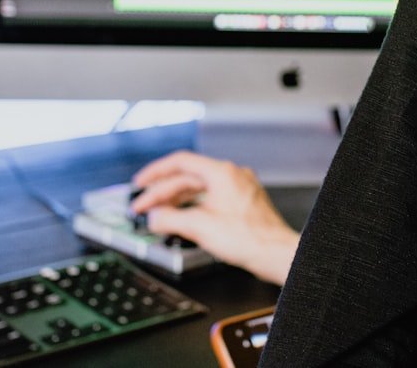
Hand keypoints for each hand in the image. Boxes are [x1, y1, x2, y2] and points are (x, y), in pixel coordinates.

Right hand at [130, 150, 299, 285]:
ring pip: (200, 189)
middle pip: (189, 177)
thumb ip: (170, 219)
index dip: (156, 173)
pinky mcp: (242, 203)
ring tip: (160, 215)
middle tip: (144, 206)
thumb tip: (153, 217)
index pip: (180, 162)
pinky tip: (184, 219)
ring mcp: (239, 188)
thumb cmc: (249, 238)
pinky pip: (211, 198)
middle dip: (164, 192)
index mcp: (222, 173)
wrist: (275, 254)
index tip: (141, 183)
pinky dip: (194, 207)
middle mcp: (232, 175)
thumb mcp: (199, 227)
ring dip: (178, 201)